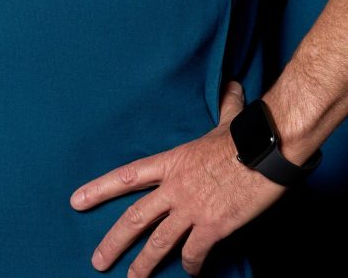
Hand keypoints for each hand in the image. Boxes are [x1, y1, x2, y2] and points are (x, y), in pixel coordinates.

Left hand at [72, 83, 282, 276]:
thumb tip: (232, 88)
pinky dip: (191, 266)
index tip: (76, 201)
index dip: (99, 190)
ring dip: (143, 265)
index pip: (126, 176)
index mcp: (172, 162)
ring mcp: (192, 209)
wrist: (270, 149)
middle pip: (134, 219)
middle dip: (113, 242)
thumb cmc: (250, 134)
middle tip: (97, 261)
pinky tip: (191, 272)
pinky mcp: (213, 227)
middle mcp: (175, 188)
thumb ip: (225, 107)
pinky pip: (194, 254)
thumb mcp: (228, 120)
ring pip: (158, 244)